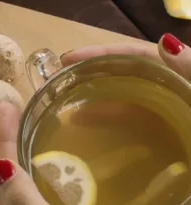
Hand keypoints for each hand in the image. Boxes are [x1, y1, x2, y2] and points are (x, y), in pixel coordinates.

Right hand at [60, 34, 189, 138]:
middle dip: (90, 76)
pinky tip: (93, 132)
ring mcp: (159, 111)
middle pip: (121, 75)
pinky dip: (110, 125)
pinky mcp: (157, 133)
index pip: (132, 57)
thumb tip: (163, 42)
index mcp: (175, 74)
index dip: (100, 54)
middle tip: (59, 83)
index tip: (68, 60)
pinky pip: (129, 123)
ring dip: (95, 102)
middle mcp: (163, 88)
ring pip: (122, 99)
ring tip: (68, 110)